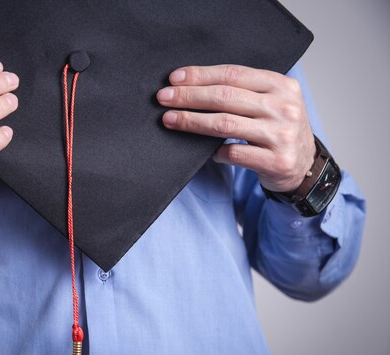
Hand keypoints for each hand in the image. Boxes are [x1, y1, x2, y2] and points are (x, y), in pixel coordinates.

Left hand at [156, 64, 314, 192]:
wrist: (305, 167)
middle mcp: (284, 107)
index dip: (201, 75)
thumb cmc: (278, 130)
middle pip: (225, 97)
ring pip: (225, 124)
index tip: (174, 79)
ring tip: (170, 119)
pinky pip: (234, 153)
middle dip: (189, 96)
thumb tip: (192, 86)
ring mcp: (282, 135)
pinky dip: (215, 152)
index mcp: (282, 85)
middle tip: (163, 98)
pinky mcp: (277, 161)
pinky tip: (204, 152)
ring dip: (192, 121)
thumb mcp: (271, 102)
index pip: (233, 74)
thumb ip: (243, 92)